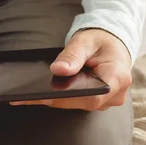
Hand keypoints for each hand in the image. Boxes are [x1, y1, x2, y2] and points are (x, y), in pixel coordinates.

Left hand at [10, 29, 131, 110]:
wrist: (113, 43)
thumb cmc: (101, 40)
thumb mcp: (85, 41)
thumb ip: (72, 55)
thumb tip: (58, 70)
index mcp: (117, 77)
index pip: (91, 96)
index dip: (67, 98)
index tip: (44, 96)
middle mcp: (116, 94)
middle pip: (83, 103)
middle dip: (55, 99)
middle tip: (28, 96)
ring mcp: (109, 100)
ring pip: (79, 104)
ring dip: (57, 99)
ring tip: (30, 95)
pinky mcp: (100, 101)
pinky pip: (79, 102)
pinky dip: (63, 97)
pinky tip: (44, 93)